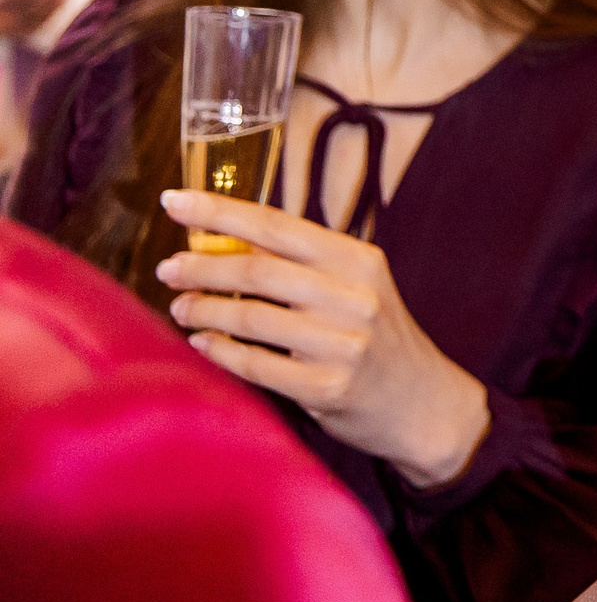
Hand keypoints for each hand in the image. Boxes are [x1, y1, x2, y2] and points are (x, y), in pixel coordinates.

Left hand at [156, 189, 490, 488]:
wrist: (422, 400)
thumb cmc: (376, 336)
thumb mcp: (355, 286)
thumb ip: (301, 264)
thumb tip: (221, 239)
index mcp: (359, 259)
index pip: (277, 226)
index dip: (220, 211)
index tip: (174, 200)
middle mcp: (355, 296)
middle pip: (258, 270)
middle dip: (201, 266)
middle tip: (168, 269)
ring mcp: (344, 344)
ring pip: (251, 317)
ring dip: (204, 310)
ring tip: (182, 307)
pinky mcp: (328, 388)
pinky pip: (256, 366)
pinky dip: (220, 351)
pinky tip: (201, 343)